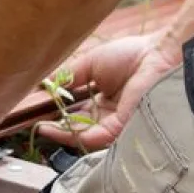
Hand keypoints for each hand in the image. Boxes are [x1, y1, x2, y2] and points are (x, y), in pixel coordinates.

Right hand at [39, 31, 180, 149]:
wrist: (158, 55)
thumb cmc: (132, 55)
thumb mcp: (91, 63)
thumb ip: (69, 76)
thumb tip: (45, 84)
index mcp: (105, 100)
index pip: (77, 112)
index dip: (58, 113)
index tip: (39, 111)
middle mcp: (109, 115)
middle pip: (77, 127)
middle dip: (56, 128)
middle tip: (35, 125)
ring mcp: (115, 124)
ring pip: (81, 136)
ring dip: (60, 134)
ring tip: (40, 128)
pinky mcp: (120, 129)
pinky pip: (91, 137)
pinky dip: (71, 135)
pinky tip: (54, 128)